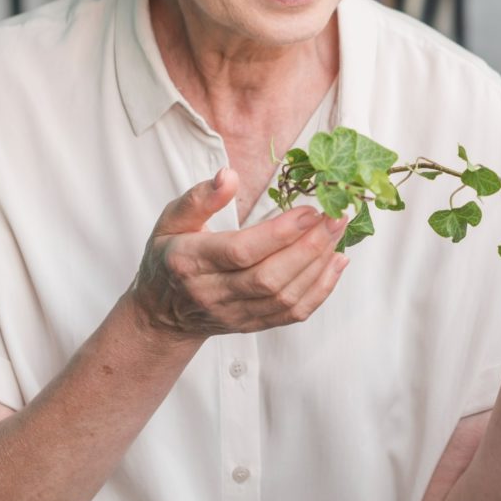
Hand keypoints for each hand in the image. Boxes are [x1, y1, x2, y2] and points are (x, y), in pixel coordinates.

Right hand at [128, 167, 350, 339]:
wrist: (163, 313)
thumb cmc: (169, 258)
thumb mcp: (171, 220)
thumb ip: (199, 198)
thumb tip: (228, 175)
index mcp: (189, 263)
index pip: (240, 251)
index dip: (279, 233)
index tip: (310, 210)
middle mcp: (212, 294)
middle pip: (269, 278)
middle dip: (310, 247)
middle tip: (336, 217)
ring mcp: (234, 314)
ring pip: (285, 298)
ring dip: (319, 265)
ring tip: (338, 233)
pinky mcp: (252, 325)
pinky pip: (292, 314)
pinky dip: (321, 289)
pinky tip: (336, 262)